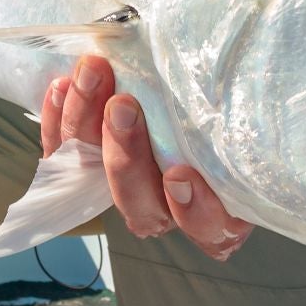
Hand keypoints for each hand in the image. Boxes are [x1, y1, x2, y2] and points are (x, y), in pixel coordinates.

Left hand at [42, 55, 250, 262]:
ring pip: (96, 180)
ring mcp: (124, 185)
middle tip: (121, 107)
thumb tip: (245, 79)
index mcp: (218, 204)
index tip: (180, 175)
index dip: (196, 211)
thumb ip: (244, 108)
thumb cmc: (225, 95)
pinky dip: (59, 120)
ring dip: (88, 127)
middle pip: (143, 206)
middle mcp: (169, 205)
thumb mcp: (238, 104)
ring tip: (91, 76)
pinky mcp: (85, 166)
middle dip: (126, 159)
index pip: (212, 229)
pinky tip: (62, 84)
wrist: (183, 76)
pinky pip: (64, 155)